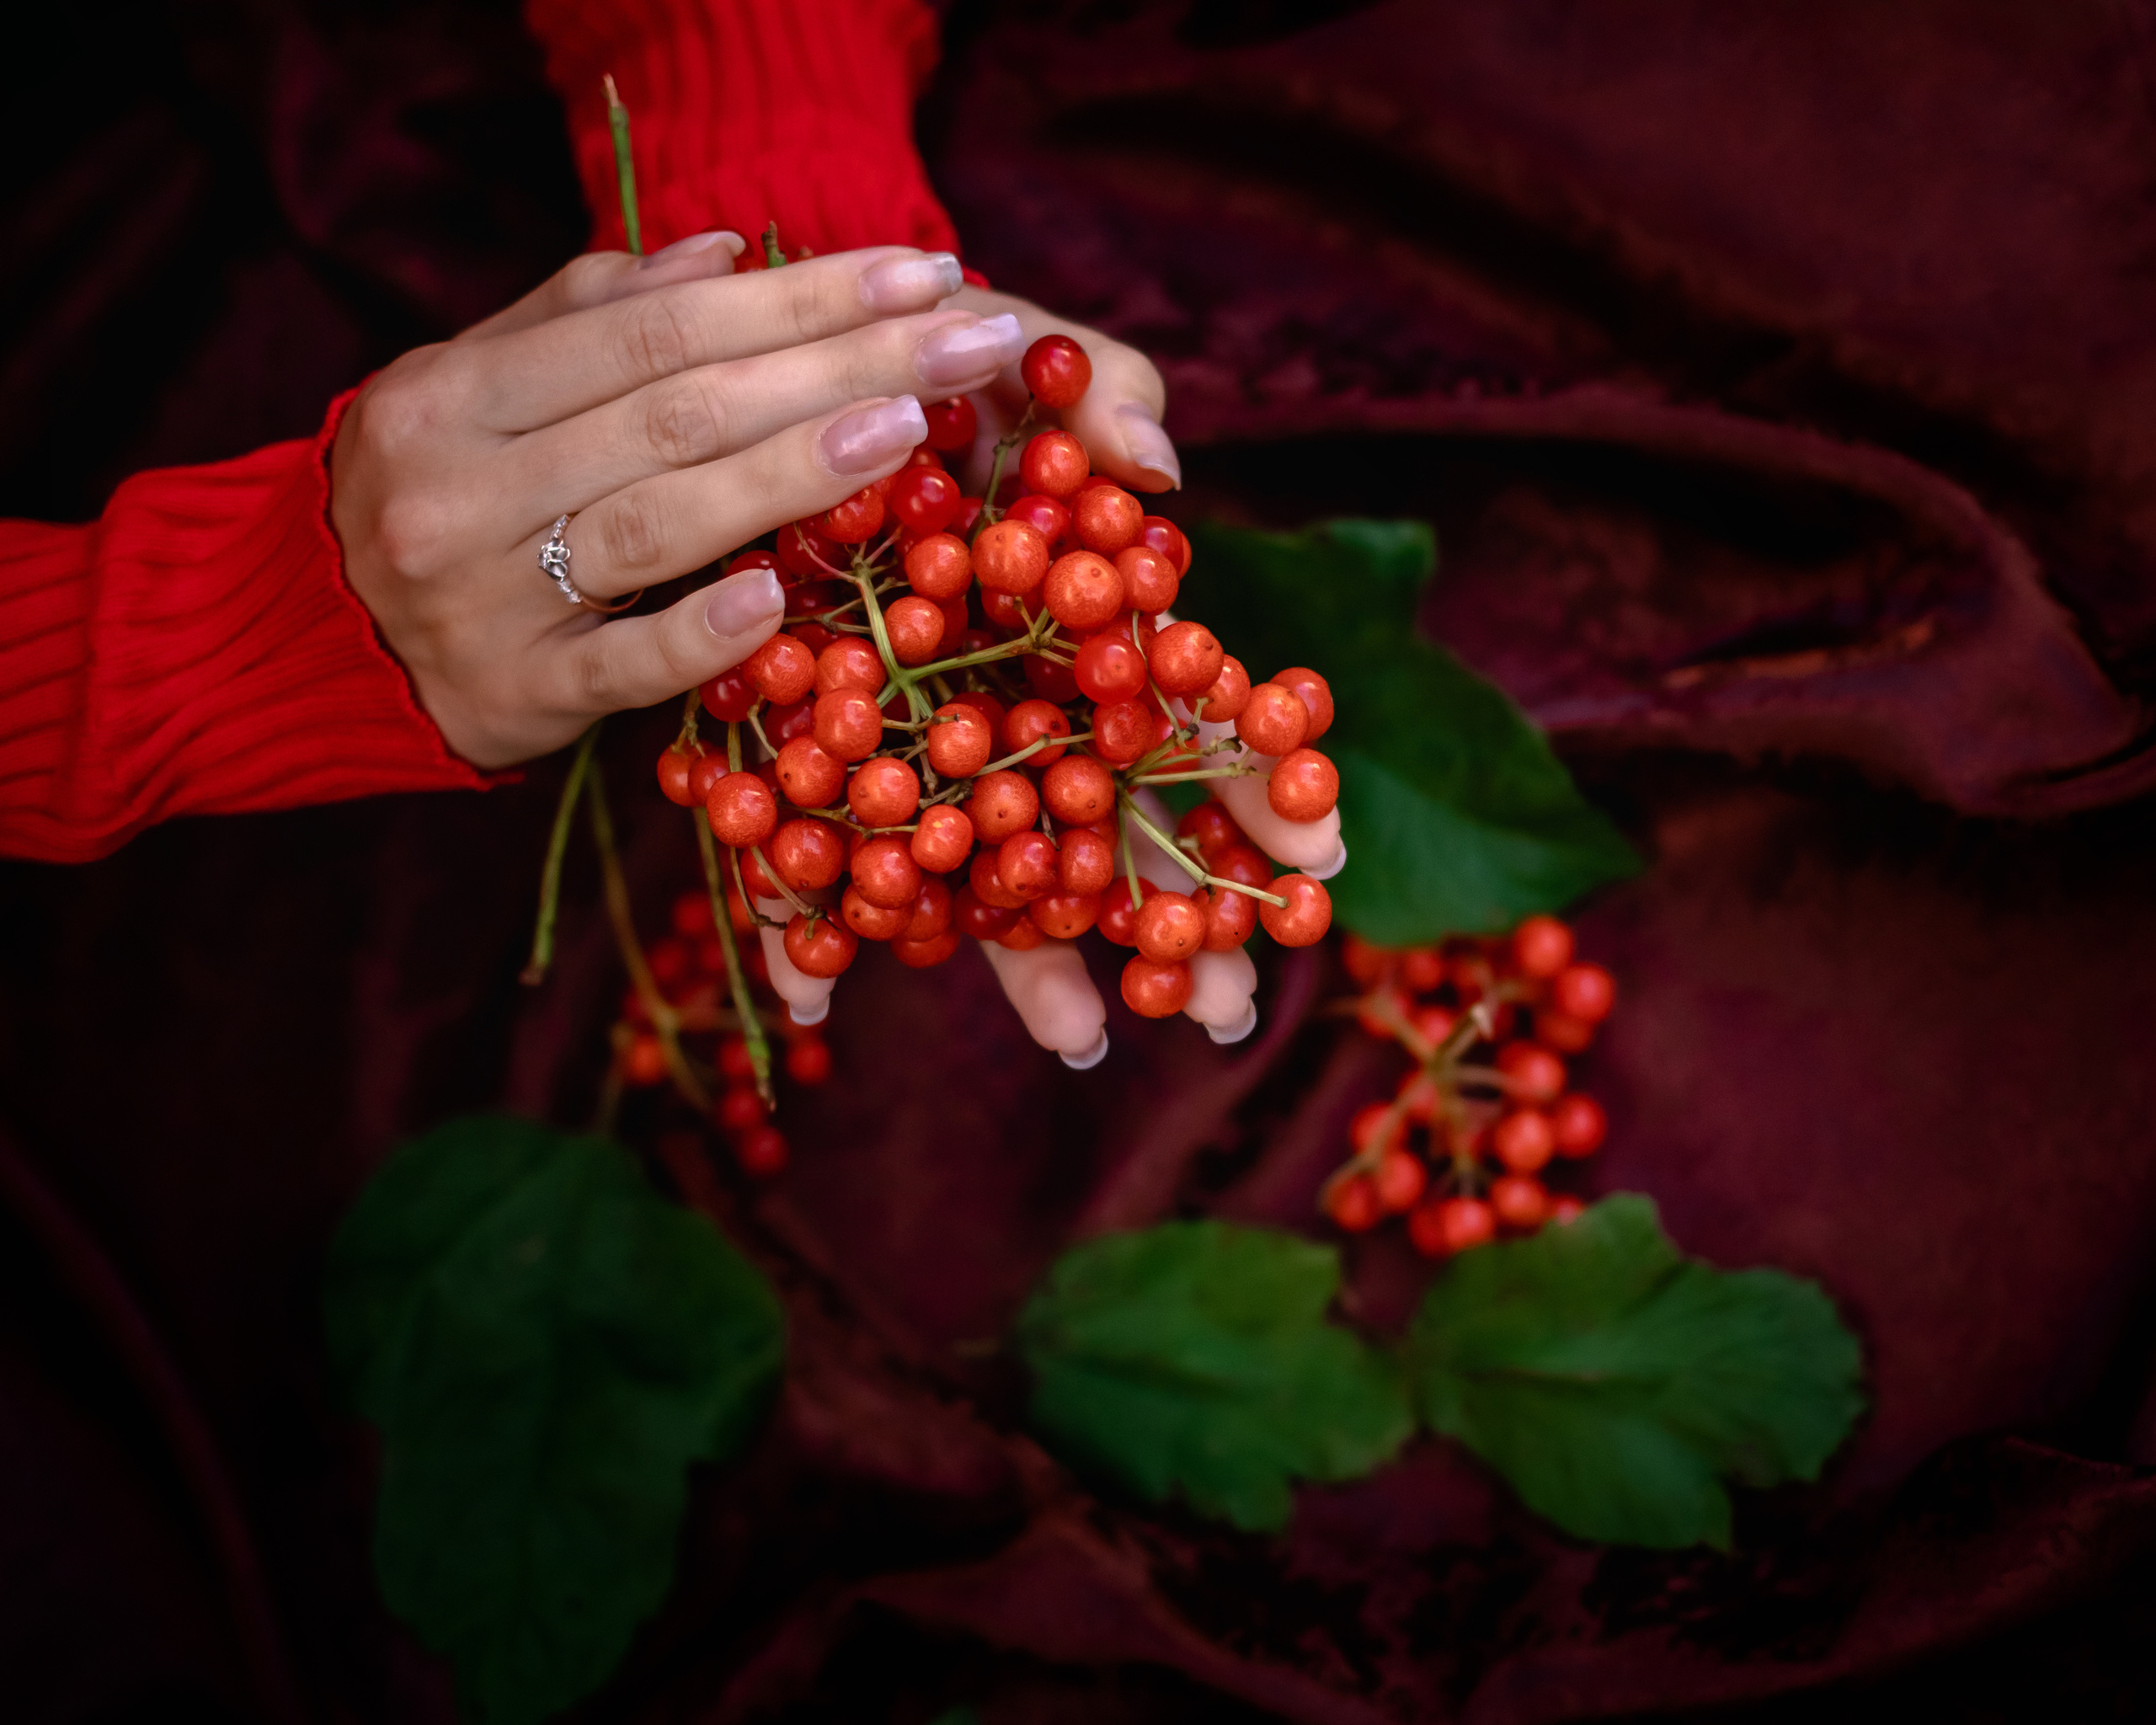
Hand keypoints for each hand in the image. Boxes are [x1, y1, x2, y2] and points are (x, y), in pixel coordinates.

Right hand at [332, 238, 1031, 766]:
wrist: (299, 637)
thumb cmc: (425, 493)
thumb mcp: (473, 386)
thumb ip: (584, 317)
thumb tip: (726, 254)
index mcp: (456, 391)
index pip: (656, 327)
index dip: (797, 295)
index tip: (917, 272)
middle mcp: (463, 484)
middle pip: (677, 411)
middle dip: (837, 365)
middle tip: (966, 338)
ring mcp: (485, 597)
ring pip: (657, 524)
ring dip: (791, 472)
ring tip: (909, 425)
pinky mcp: (511, 695)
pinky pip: (617, 666)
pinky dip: (697, 632)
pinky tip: (777, 599)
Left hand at [734, 285, 1336, 1053]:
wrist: (764, 370)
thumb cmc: (918, 363)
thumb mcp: (1014, 351)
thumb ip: (1098, 389)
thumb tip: (1163, 460)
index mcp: (1080, 626)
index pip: (1190, 714)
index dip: (1254, 781)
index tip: (1316, 853)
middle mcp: (1007, 701)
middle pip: (1103, 822)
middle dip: (1169, 915)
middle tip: (1227, 1003)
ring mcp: (905, 740)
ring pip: (976, 864)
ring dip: (1027, 956)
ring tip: (1080, 1034)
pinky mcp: (789, 754)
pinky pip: (802, 851)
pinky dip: (802, 924)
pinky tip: (813, 995)